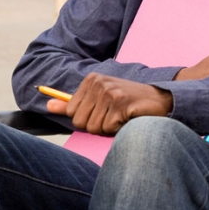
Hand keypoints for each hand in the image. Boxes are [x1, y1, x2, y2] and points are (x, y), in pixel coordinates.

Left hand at [45, 73, 172, 134]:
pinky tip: (129, 118)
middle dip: (97, 126)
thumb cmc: (128, 103)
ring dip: (109, 129)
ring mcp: (110, 92)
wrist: (161, 100)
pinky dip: (119, 129)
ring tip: (122, 116)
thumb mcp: (98, 100)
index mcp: (90, 80)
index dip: (87, 120)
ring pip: (94, 128)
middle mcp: (98, 83)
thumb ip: (72, 104)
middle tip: (114, 116)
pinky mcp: (121, 103)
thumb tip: (48, 107)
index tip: (103, 112)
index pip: (71, 114)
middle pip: (80, 122)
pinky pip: (108, 128)